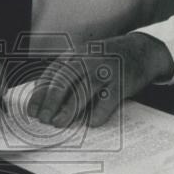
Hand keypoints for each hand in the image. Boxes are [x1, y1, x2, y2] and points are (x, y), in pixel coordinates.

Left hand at [27, 33, 173, 127]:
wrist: (141, 50)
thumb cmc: (107, 59)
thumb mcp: (84, 58)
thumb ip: (66, 74)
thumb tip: (44, 100)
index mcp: (75, 55)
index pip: (52, 74)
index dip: (40, 94)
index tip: (33, 110)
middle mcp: (88, 60)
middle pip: (64, 81)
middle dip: (51, 102)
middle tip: (44, 119)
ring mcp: (105, 70)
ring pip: (83, 90)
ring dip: (69, 109)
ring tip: (59, 122)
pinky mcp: (122, 82)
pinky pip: (107, 100)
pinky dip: (97, 113)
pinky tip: (90, 122)